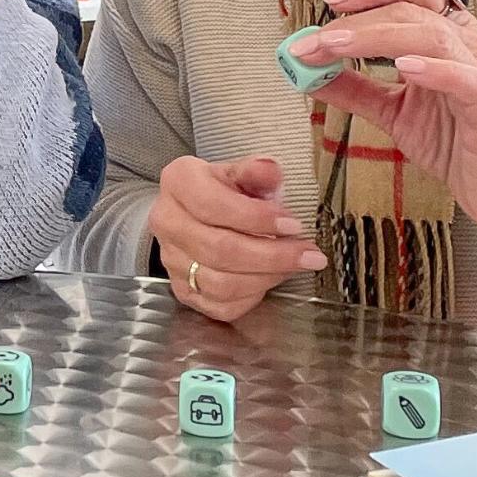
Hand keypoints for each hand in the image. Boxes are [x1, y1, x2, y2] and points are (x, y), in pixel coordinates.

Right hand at [150, 156, 323, 322]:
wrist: (196, 213)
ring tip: (293, 265)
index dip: (256, 218)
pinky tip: (270, 279)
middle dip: (272, 255)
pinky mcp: (184, 290)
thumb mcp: (239, 172)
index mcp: (178, 182)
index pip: (213, 205)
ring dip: (266, 277)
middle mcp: (168, 222)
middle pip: (220, 249)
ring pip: (221, 283)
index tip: (293, 224)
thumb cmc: (222, 190)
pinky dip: (252, 296)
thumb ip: (255, 172)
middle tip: (308, 254)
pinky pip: (221, 305)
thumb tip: (271, 170)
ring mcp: (172, 260)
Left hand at [288, 0, 476, 258]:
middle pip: (412, 8)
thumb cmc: (455, 141)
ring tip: (336, 46)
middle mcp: (468, 43)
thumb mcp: (393, 111)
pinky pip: (467, 78)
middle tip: (316, 38)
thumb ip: (355, 89)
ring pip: (432, 35)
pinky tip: (404, 67)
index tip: (330, 0)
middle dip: (357, 19)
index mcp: (446, 36)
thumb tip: (307, 71)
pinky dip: (434, 69)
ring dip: (376, 37)